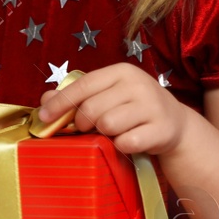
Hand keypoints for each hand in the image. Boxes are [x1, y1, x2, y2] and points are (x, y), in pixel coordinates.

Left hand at [37, 63, 189, 155]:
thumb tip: (45, 99)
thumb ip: (78, 95)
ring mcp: (151, 106)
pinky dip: (121, 146)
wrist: (175, 124)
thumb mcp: (108, 95)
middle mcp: (137, 85)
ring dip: (104, 134)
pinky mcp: (161, 129)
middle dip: (83, 123)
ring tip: (114, 132)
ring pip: (107, 125)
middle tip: (89, 128)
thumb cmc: (134, 109)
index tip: (43, 116)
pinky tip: (129, 141)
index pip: (83, 84)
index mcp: (121, 72)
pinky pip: (125, 143)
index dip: (60, 102)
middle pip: (91, 108)